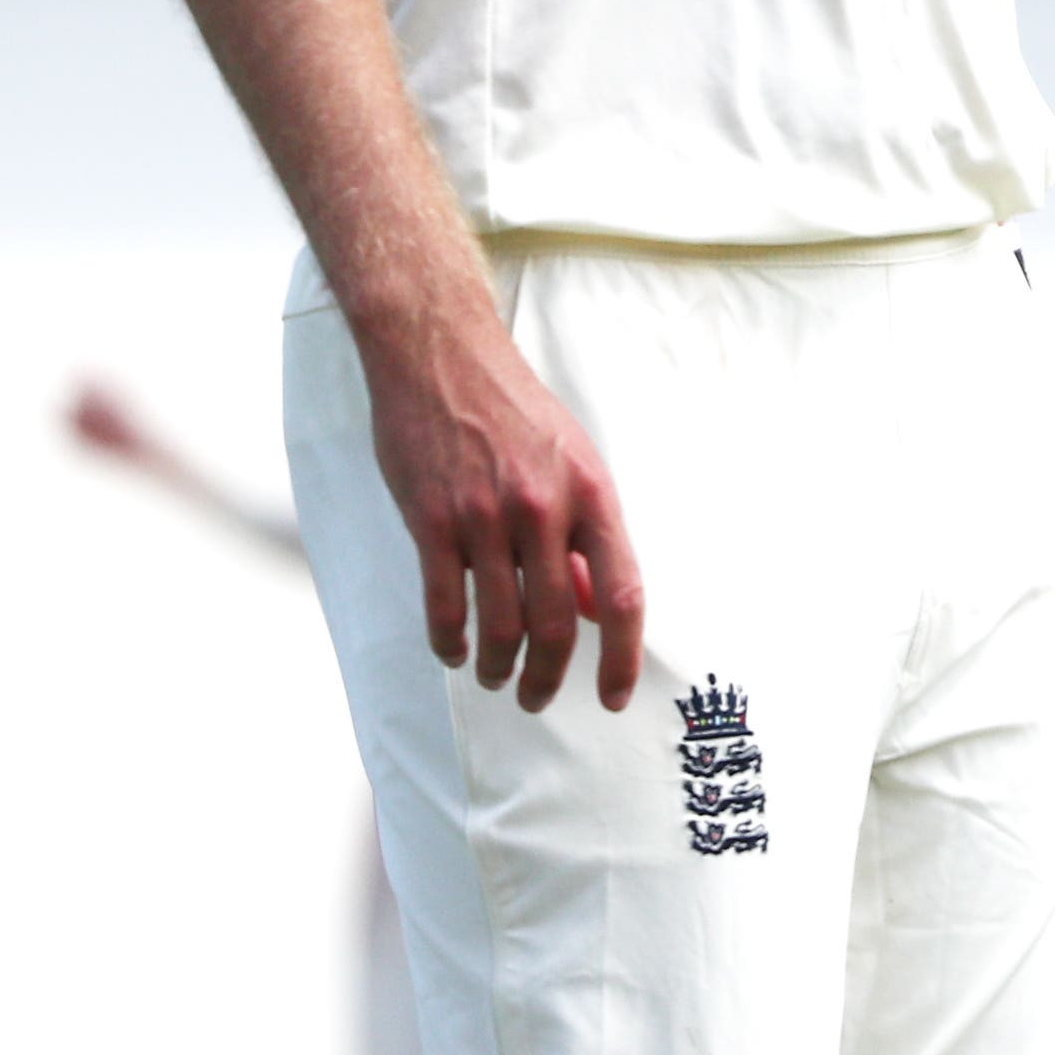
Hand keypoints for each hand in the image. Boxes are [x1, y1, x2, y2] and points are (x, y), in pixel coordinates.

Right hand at [360, 298, 645, 715]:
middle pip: (556, 626)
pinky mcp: (432, 520)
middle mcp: (544, 508)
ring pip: (500, 626)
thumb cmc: (513, 410)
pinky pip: (445, 606)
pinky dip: (451, 643)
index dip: (621, 656)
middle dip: (548, 679)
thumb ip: (584, 537)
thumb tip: (595, 610)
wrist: (441, 356)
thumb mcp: (572, 461)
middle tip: (537, 699)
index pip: (621, 593)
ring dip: (500, 668)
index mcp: (591, 493)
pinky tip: (455, 652)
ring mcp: (485, 516)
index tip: (613, 695)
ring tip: (497, 678)